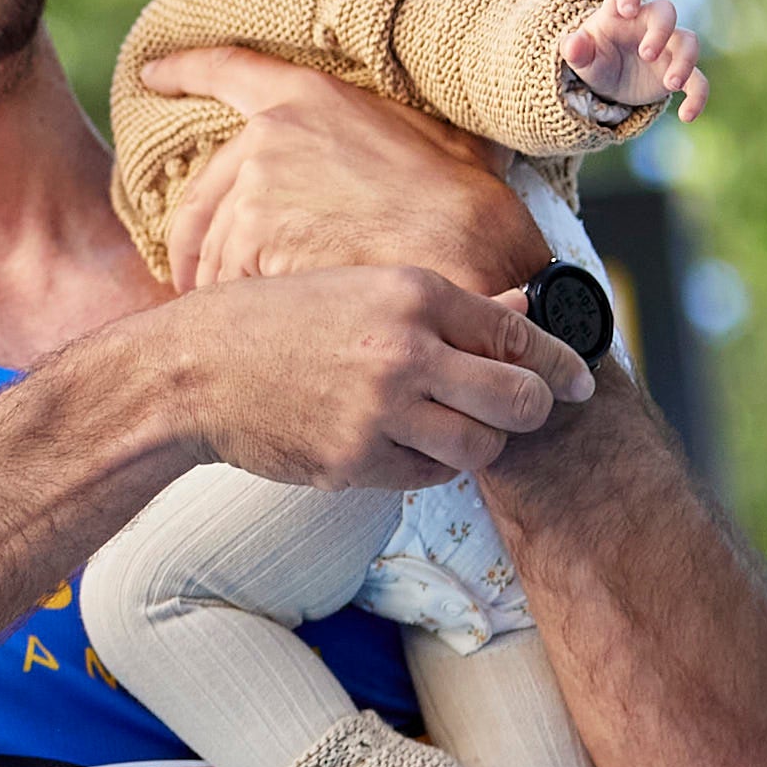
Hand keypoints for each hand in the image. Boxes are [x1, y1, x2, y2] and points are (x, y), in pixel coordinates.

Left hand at [145, 44, 545, 294]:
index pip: (228, 71)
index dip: (183, 70)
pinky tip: (254, 331)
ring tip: (237, 317)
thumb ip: (383, 131)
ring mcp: (254, 191)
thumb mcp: (432, 140)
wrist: (469, 257)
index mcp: (306, 99)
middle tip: (188, 274)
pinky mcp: (250, 243)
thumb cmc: (465, 204)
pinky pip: (225, 281)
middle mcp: (268, 138)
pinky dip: (237, 308)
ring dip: (217, 282)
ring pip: (212, 245)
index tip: (152, 74)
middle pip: (203, 192)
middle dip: (192, 237)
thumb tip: (401, 135)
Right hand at [149, 266, 593, 488]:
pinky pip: (427, 475)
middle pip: (519, 398)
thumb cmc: (269, 324)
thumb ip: (444, 307)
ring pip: (482, 447)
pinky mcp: (354, 462)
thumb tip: (519, 309)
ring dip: (478, 444)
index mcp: (411, 295)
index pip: (520, 333)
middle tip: (518, 412)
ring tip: (448, 430)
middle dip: (531, 409)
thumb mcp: (358, 290)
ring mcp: (379, 412)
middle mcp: (404, 351)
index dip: (561, 363)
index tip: (578, 381)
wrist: (187, 373)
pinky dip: (425, 465)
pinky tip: (393, 443)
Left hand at [559, 0, 709, 122]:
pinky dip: (698, 96)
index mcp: (618, 13)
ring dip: (684, 61)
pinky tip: (687, 115)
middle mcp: (647, 25)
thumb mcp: (580, 57)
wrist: (606, 81)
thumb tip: (571, 44)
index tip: (628, 10)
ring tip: (670, 84)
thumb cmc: (593, 57)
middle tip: (646, 54)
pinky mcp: (677, 71)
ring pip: (688, 42)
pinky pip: (697, 80)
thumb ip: (574, 49)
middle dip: (661, 30)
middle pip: (666, 11)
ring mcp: (666, 47)